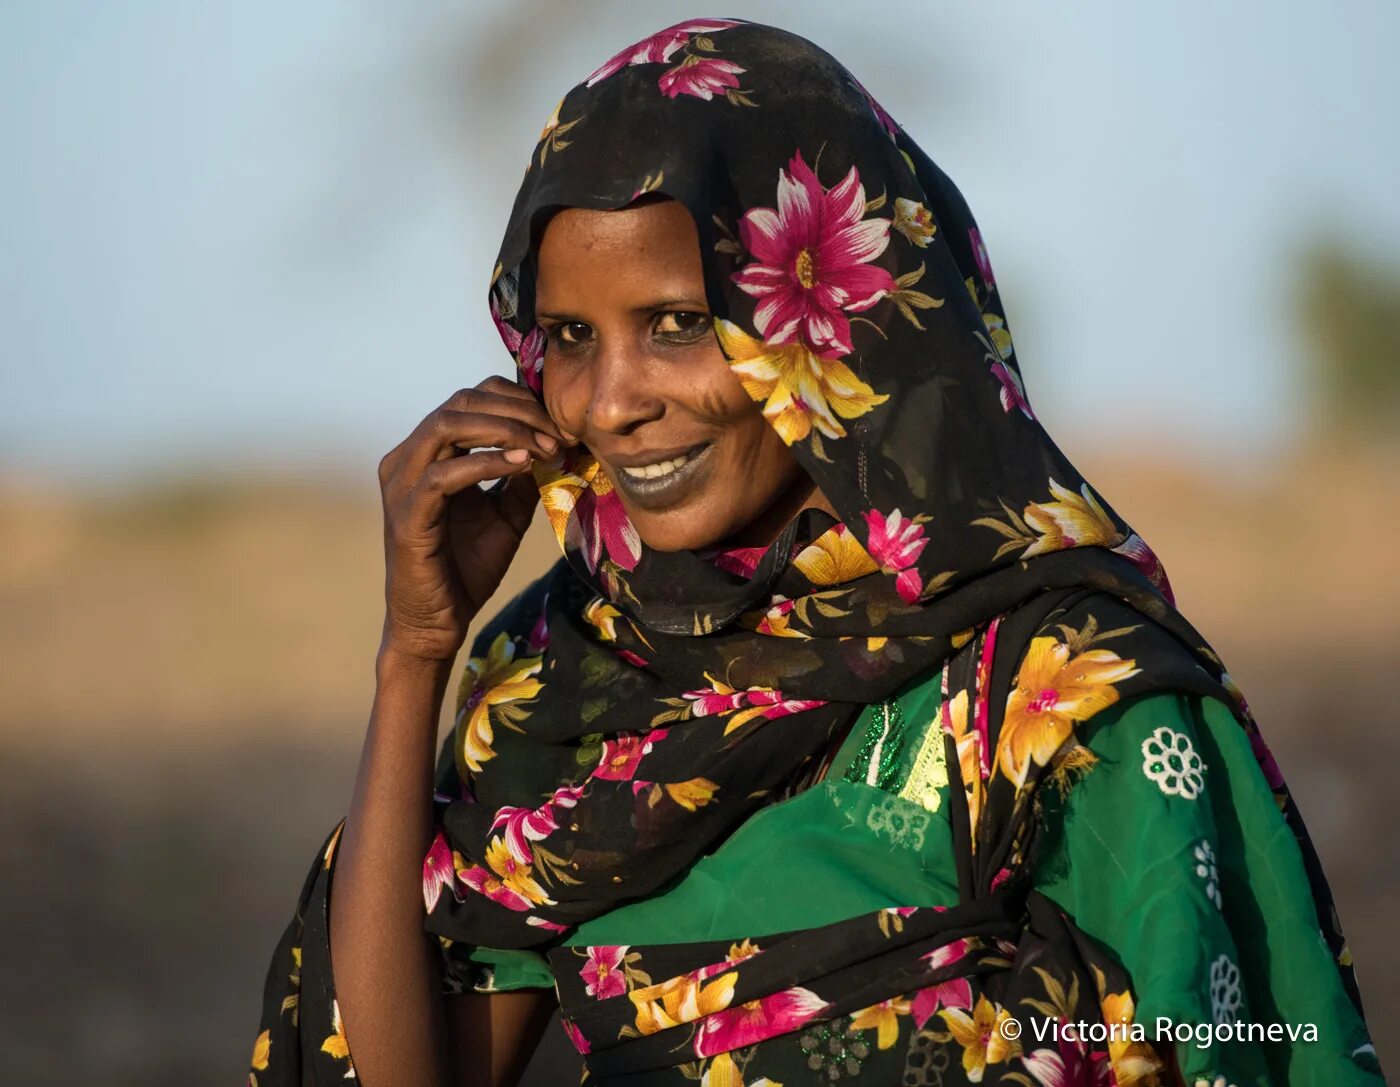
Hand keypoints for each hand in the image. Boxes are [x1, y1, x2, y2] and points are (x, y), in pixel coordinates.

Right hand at [377, 377, 565, 661]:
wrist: (437, 621)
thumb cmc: (466, 568)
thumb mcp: (506, 514)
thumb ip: (522, 478)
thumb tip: (556, 445)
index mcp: (428, 452)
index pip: (471, 398)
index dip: (518, 400)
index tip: (559, 423)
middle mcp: (408, 458)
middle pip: (463, 402)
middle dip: (518, 411)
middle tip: (559, 433)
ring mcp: (403, 483)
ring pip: (449, 425)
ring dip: (506, 430)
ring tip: (545, 446)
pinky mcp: (407, 513)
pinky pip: (446, 473)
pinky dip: (488, 462)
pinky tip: (522, 465)